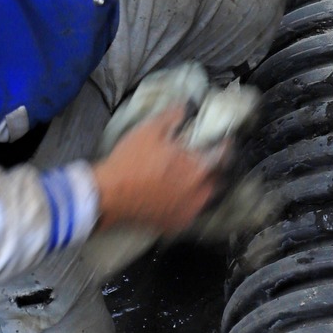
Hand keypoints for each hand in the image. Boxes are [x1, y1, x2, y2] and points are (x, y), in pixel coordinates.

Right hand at [92, 108, 229, 232]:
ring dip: (204, 187)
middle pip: (218, 179)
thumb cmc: (130, 160)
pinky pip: (191, 213)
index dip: (224, 144)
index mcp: (198, 168)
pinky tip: (179, 196)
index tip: (223, 139)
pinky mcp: (175, 225)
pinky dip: (189, 204)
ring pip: (206, 198)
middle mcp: (198, 193)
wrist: (108, 194)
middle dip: (215, 168)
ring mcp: (187, 212)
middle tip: (205, 158)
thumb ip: (173, 116)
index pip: (224, 155)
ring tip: (192, 177)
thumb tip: (187, 107)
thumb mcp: (150, 129)